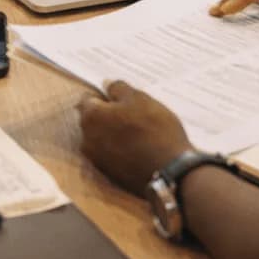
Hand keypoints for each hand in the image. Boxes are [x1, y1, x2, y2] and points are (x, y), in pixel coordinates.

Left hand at [78, 81, 191, 196]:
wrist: (171, 172)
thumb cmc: (155, 130)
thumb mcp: (140, 99)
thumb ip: (118, 89)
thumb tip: (106, 84)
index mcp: (91, 118)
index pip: (88, 100)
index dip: (104, 96)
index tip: (121, 98)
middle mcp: (87, 140)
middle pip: (94, 120)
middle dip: (109, 115)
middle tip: (134, 114)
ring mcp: (97, 160)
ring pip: (102, 139)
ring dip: (114, 133)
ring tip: (139, 133)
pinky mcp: (110, 175)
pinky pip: (111, 155)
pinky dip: (120, 150)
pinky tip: (138, 148)